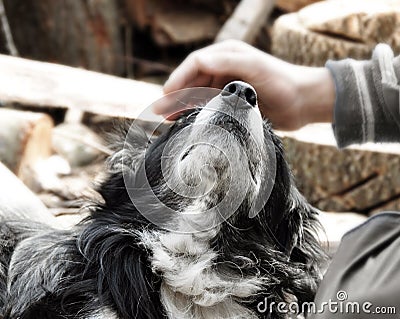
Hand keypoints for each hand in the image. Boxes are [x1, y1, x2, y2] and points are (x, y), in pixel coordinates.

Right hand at [157, 40, 334, 129]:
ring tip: (167, 121)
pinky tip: (186, 123)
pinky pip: (208, 107)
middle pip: (192, 81)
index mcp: (227, 55)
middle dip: (175, 96)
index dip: (178, 79)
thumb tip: (198, 63)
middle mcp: (224, 69)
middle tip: (159, 113)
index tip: (166, 96)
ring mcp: (227, 86)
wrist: (304, 102)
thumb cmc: (283, 81)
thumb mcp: (254, 66)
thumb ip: (227, 62)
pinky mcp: (232, 103)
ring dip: (182, 106)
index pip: (194, 64)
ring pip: (198, 95)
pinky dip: (196, 114)